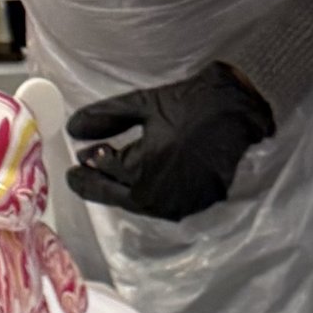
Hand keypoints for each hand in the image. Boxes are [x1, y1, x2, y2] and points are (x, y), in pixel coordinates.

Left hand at [67, 61, 274, 222]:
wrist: (238, 114)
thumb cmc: (189, 105)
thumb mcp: (141, 105)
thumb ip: (104, 118)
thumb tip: (73, 130)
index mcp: (139, 174)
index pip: (103, 177)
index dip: (86, 171)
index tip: (75, 168)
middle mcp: (157, 199)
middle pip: (118, 196)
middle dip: (99, 184)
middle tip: (82, 175)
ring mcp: (179, 207)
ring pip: (140, 203)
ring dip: (123, 190)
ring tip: (111, 176)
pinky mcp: (196, 207)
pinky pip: (162, 203)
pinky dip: (148, 191)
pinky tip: (144, 177)